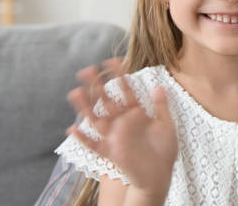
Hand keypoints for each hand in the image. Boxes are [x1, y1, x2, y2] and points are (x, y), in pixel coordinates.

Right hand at [66, 68, 177, 197]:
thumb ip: (161, 107)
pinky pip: (94, 145)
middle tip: (87, 70)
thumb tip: (159, 85)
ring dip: (86, 107)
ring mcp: (115, 136)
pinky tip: (72, 130)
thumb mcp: (166, 126)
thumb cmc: (164, 151)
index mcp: (136, 113)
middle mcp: (123, 122)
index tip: (112, 60)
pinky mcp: (110, 152)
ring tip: (75, 93)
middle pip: (107, 100)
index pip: (126, 90)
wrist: (159, 176)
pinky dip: (83, 139)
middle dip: (97, 86)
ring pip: (96, 119)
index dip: (119, 76)